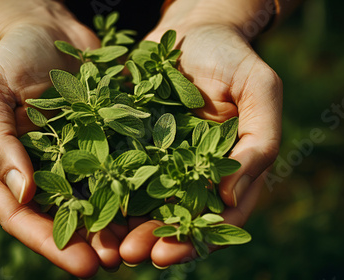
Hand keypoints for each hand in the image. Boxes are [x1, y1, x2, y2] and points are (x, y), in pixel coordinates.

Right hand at [0, 1, 123, 276]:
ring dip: (117, 224)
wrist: (51, 29)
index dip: (50, 243)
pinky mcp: (106, 140)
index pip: (22, 215)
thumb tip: (20, 193)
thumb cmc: (12, 57)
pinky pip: (121, 168)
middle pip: (64, 216)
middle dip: (90, 243)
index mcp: (6, 167)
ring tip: (141, 245)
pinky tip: (159, 204)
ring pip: (96, 199)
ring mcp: (77, 157)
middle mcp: (43, 170)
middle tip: (116, 263)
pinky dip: (137, 188)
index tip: (82, 266)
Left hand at [120, 0, 281, 267]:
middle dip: (153, 239)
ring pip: (143, 202)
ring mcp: (160, 158)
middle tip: (130, 255)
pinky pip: (116, 168)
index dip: (193, 240)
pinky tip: (84, 203)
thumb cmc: (232, 56)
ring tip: (104, 243)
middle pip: (175, 217)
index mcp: (228, 169)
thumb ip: (258, 142)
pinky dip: (103, 189)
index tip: (167, 254)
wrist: (193, 28)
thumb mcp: (260, 89)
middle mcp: (192, 171)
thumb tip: (232, 196)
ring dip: (124, 225)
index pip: (216, 217)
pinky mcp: (132, 141)